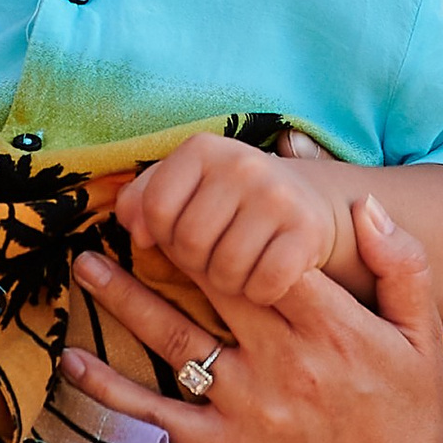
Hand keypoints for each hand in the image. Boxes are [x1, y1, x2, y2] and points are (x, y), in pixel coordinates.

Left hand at [66, 198, 442, 442]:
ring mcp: (248, 407)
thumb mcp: (424, 338)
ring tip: (86, 265)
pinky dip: (110, 389)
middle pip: (211, 287)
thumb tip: (368, 207)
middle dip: (166, 245)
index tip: (193, 198)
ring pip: (175, 339)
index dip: (227, 224)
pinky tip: (73, 359)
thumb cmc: (411, 419)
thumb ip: (403, 267)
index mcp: (332, 328)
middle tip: (124, 213)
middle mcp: (284, 362)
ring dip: (124, 299)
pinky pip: (156, 413)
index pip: (269, 258)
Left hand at [119, 130, 341, 309]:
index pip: (156, 208)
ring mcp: (279, 196)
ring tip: (238, 268)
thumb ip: (143, 201)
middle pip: (190, 243)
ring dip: (228, 284)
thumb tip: (135, 231)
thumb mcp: (184, 187)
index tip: (182, 233)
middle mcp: (242, 164)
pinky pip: (265, 283)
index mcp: (202, 149)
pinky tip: (264, 278)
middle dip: (196, 264)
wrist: (304, 200)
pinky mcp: (307, 231)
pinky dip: (260, 293)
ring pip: (226, 270)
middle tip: (214, 257)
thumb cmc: (227, 200)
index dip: (163, 235)